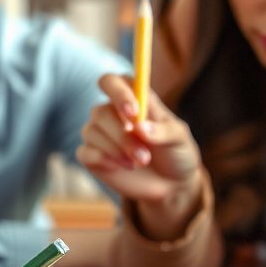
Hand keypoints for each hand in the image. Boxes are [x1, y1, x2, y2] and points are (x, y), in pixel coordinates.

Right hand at [78, 73, 203, 238]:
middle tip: (144, 156)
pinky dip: (104, 160)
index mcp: (132, 97)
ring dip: (117, 150)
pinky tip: (124, 167)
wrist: (171, 184)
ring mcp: (100, 134)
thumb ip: (163, 130)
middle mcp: (111, 112)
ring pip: (92, 132)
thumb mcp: (180, 139)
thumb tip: (139, 127)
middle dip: (122, 136)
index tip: (133, 113)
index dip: (119, 93)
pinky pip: (85, 152)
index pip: (112, 82)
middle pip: (100, 111)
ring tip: (140, 162)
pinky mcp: (92, 156)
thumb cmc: (176, 152)